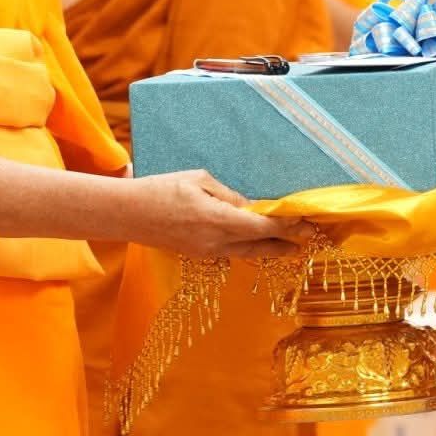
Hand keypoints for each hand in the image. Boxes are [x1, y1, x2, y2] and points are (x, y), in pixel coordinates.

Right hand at [124, 170, 309, 258]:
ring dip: (269, 249)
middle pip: (260, 247)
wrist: (128, 214)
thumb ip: (228, 195)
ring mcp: (206, 252)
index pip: (262, 226)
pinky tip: (257, 244)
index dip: (286, 225)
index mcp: (218, 220)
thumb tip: (251, 207)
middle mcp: (216, 242)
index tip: (303, 220)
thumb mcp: (199, 181)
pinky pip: (231, 253)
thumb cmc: (162, 189)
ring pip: (247, 253)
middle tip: (307, 240)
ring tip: (288, 247)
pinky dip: (249, 249)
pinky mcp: (198, 255)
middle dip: (285, 244)